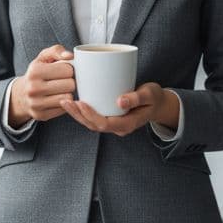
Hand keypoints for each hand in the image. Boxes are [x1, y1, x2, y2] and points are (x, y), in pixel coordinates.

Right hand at [7, 45, 76, 126]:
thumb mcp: (43, 57)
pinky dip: (64, 104)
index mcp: (35, 71)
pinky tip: (58, 98)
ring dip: (69, 93)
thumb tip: (69, 56)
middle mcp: (33, 88)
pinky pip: (64, 109)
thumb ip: (57, 50)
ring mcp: (36, 104)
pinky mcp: (41, 115)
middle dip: (71, 81)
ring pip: (68, 98)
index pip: (68, 69)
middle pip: (70, 85)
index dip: (69, 69)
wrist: (21, 94)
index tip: (64, 70)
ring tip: (62, 89)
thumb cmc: (37, 73)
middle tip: (64, 81)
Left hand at [61, 82, 177, 136]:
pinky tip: (73, 102)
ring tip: (64, 102)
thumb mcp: (150, 94)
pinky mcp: (109, 117)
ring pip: (91, 123)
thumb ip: (137, 98)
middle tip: (65, 101)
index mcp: (127, 124)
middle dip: (78, 115)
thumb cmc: (154, 98)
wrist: (157, 104)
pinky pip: (93, 118)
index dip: (90, 115)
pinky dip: (82, 111)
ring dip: (77, 114)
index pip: (104, 124)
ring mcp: (113, 123)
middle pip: (93, 125)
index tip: (81, 103)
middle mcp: (118, 127)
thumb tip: (120, 102)